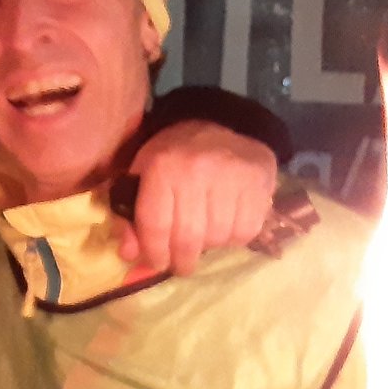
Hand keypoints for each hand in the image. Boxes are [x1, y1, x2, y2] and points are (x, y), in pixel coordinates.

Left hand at [121, 121, 278, 275]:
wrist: (220, 122)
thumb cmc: (174, 154)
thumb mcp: (141, 175)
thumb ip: (130, 216)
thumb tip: (129, 255)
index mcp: (162, 166)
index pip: (155, 224)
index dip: (155, 252)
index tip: (158, 264)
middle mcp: (197, 169)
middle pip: (188, 236)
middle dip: (182, 260)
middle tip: (182, 266)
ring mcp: (231, 175)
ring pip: (219, 236)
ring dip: (210, 248)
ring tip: (204, 240)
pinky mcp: (258, 180)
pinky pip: (247, 230)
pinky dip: (235, 239)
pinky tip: (226, 228)